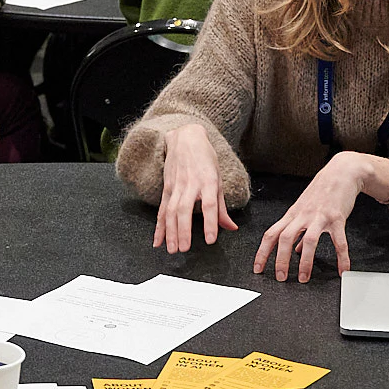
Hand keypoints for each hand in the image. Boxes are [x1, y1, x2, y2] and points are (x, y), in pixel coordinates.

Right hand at [153, 124, 238, 253]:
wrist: (185, 138)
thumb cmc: (205, 159)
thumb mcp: (218, 179)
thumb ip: (221, 207)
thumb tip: (231, 228)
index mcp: (208, 181)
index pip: (209, 204)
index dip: (210, 222)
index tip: (210, 240)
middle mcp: (191, 184)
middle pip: (184, 210)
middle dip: (183, 231)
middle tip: (184, 249)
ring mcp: (176, 185)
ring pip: (170, 211)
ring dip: (170, 232)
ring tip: (172, 249)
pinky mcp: (166, 188)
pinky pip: (161, 210)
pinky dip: (159, 227)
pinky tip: (157, 240)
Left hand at [253, 154, 367, 281]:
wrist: (341, 172)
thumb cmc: (321, 191)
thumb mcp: (303, 209)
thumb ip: (297, 230)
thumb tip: (293, 250)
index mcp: (292, 215)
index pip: (271, 235)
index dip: (262, 252)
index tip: (257, 268)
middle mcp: (302, 216)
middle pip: (285, 238)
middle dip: (280, 260)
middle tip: (280, 278)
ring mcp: (319, 217)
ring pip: (308, 241)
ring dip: (305, 262)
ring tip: (304, 278)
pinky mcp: (337, 218)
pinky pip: (339, 242)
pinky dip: (341, 258)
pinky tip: (342, 270)